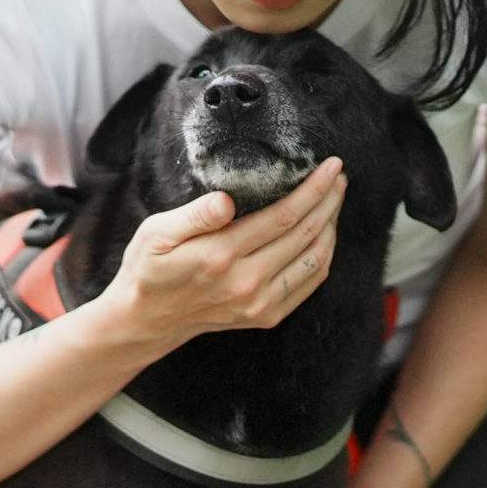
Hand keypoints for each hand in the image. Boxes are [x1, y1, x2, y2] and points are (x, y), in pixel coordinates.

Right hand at [109, 157, 344, 348]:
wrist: (147, 320)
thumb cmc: (149, 268)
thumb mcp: (156, 233)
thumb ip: (194, 215)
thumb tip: (226, 200)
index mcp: (221, 256)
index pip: (283, 216)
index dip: (313, 189)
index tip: (330, 167)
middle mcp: (246, 283)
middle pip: (305, 235)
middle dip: (329, 201)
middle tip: (339, 176)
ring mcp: (259, 303)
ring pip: (315, 260)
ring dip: (331, 227)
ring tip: (335, 199)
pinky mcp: (266, 316)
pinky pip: (308, 283)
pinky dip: (324, 256)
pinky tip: (324, 235)